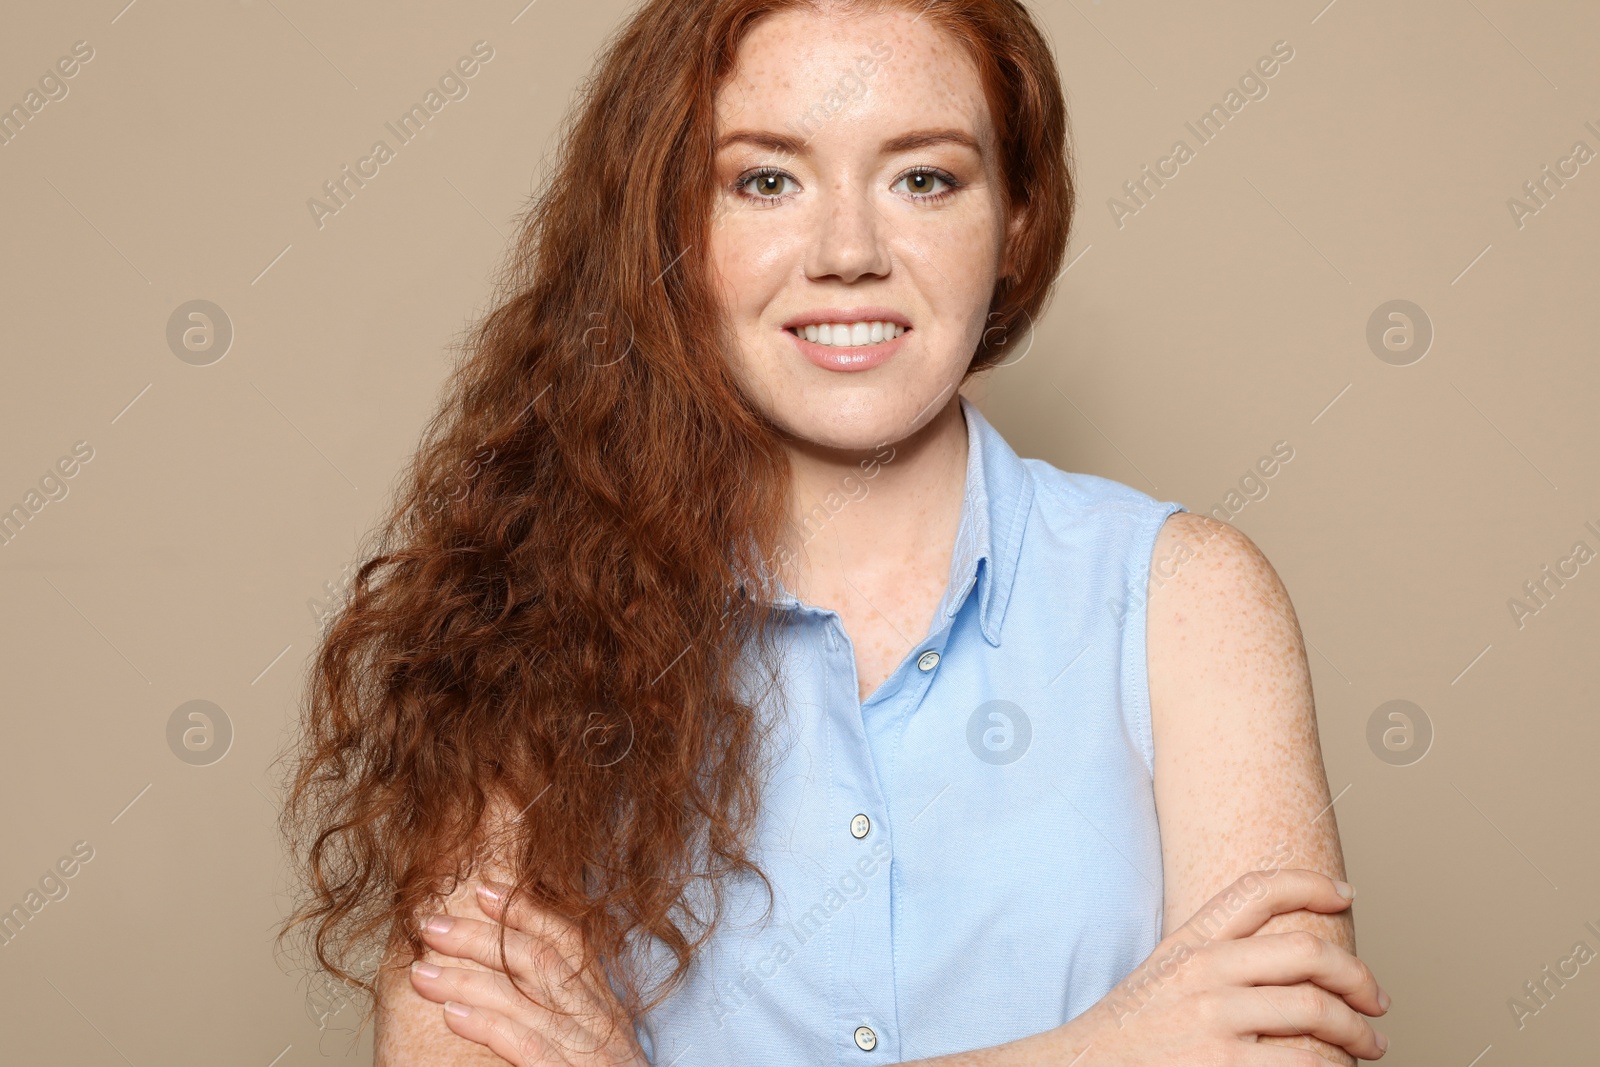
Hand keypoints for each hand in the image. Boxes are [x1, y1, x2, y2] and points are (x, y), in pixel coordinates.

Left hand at [411, 881, 647, 1066]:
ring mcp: (592, 1051)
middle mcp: (602, 1023)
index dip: (526, 911)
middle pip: (541, 959)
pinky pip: (528, 1045)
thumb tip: (503, 989)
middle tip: (431, 923)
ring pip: (527, 997)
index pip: (570, 942)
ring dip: (467, 978)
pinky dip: (488, 1026)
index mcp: (605, 1011)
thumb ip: (558, 1019)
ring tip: (420, 972)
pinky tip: (452, 1016)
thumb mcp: (591, 1049)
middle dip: (483, 935)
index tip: (482, 890)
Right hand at [1046, 869, 1388, 1064]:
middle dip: (1356, 977)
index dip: (1310, 884)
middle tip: (1376, 1001)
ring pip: (1315, 1011)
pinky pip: (1303, 1063)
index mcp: (1190, 945)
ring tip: (1370, 1046)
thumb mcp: (1163, 977)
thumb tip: (1284, 962)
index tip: (1347, 894)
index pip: (1257, 890)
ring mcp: (1214, 1021)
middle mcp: (1204, 974)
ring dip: (1357, 1032)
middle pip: (1306, 953)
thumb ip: (1213, 959)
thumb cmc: (1128, 1034)